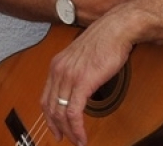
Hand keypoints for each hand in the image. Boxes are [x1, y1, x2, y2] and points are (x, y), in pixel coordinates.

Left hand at [40, 12, 134, 144]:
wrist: (117, 29)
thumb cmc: (106, 41)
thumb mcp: (83, 58)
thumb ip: (76, 73)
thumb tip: (79, 90)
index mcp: (57, 65)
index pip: (46, 97)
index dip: (49, 116)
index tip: (55, 128)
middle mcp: (58, 70)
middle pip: (50, 107)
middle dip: (56, 127)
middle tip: (65, 139)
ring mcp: (69, 76)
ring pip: (61, 113)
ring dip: (69, 132)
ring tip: (77, 141)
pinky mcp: (82, 81)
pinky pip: (74, 112)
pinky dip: (76, 128)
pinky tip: (82, 137)